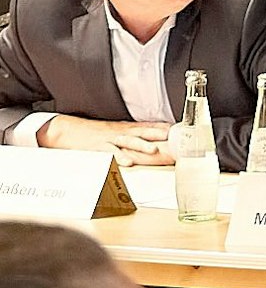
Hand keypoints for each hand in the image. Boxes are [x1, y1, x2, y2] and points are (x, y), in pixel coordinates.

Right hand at [39, 115, 175, 165]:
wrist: (67, 130)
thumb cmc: (94, 132)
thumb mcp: (116, 129)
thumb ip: (133, 131)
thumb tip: (155, 132)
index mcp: (124, 128)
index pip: (146, 126)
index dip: (161, 128)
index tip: (177, 130)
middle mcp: (119, 132)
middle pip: (140, 132)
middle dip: (155, 134)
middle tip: (170, 137)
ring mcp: (109, 140)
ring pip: (128, 141)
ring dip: (141, 145)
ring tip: (153, 149)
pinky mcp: (98, 148)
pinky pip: (110, 153)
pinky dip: (119, 157)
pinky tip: (128, 162)